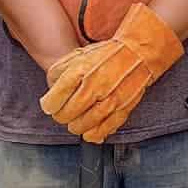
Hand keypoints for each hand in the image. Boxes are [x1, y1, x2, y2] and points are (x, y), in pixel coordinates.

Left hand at [38, 3, 183, 142]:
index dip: (49, 105)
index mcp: (81, 70)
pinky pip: (103, 129)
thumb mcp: (77, 55)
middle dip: (61, 116)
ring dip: (75, 126)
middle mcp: (95, 84)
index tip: (50, 105)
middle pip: (67, 114)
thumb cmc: (106, 55)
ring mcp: (111, 98)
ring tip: (75, 121)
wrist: (139, 53)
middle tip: (63, 112)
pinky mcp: (123, 108)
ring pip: (83, 125)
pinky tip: (89, 130)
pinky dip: (93, 134)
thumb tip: (50, 94)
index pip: (54, 98)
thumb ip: (59, 72)